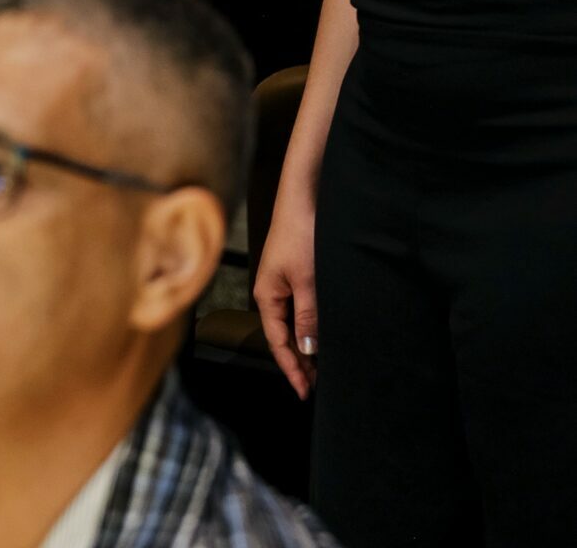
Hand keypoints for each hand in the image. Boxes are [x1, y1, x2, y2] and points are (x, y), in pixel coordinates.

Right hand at [253, 204, 317, 399]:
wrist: (302, 196)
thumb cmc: (300, 233)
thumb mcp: (306, 280)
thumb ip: (307, 316)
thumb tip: (307, 348)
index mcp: (266, 295)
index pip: (277, 342)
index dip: (291, 368)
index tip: (304, 391)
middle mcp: (271, 291)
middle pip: (283, 335)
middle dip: (299, 360)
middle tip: (316, 385)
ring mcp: (282, 281)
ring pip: (293, 321)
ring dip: (306, 343)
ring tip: (321, 365)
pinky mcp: (294, 271)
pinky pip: (300, 307)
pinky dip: (309, 324)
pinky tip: (320, 331)